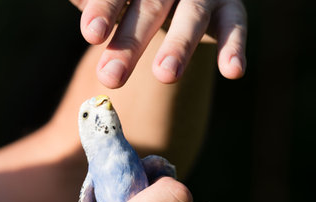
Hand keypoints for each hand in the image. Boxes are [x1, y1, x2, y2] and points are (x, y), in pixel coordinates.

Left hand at [70, 0, 246, 87]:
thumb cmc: (137, 0)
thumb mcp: (118, 1)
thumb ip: (97, 3)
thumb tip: (84, 14)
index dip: (104, 9)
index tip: (91, 34)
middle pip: (150, 8)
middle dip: (130, 43)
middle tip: (111, 77)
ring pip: (192, 15)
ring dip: (179, 45)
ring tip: (165, 75)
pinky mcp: (230, 7)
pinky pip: (234, 25)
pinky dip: (234, 47)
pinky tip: (233, 72)